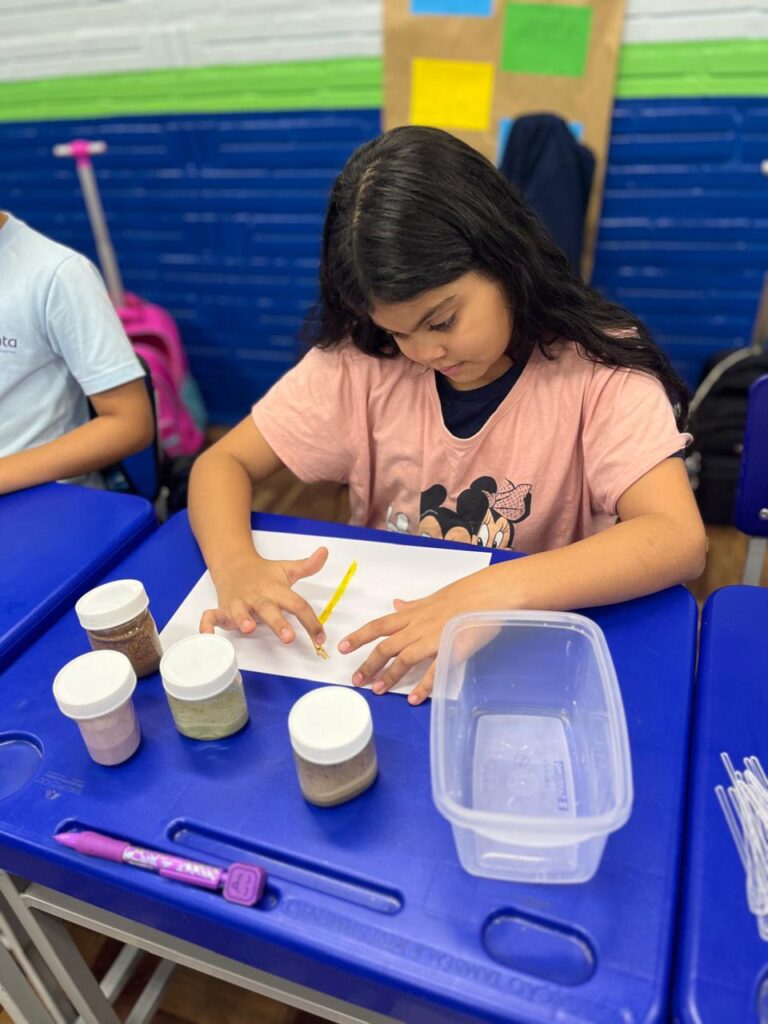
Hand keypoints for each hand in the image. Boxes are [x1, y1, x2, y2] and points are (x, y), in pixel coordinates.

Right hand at [200, 546, 328, 646]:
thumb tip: (325, 552)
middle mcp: (257, 597)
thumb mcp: (286, 569)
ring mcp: (238, 603)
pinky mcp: (222, 609)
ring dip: (243, 620)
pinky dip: (207, 624)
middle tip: (289, 637)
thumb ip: (307, 566)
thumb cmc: (264, 574)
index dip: (310, 621)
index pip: (296, 604)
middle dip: (278, 623)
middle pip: (269, 610)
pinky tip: (208, 634)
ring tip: (249, 628)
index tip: (320, 637)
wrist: (233, 564)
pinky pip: (211, 616)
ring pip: (239, 612)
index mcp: (275, 590)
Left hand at [338, 572, 495, 705]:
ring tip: (378, 690)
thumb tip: (396, 604)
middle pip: (386, 647)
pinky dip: (423, 686)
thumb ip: (413, 606)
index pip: (379, 625)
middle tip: (357, 681)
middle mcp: (418, 626)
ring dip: (389, 676)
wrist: (491, 594)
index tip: (342, 648)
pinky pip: (433, 672)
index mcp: (413, 613)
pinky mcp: (451, 650)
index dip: (359, 637)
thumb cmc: (465, 594)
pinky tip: (413, 699)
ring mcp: (434, 638)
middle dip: (369, 664)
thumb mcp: (433, 598)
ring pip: (404, 659)